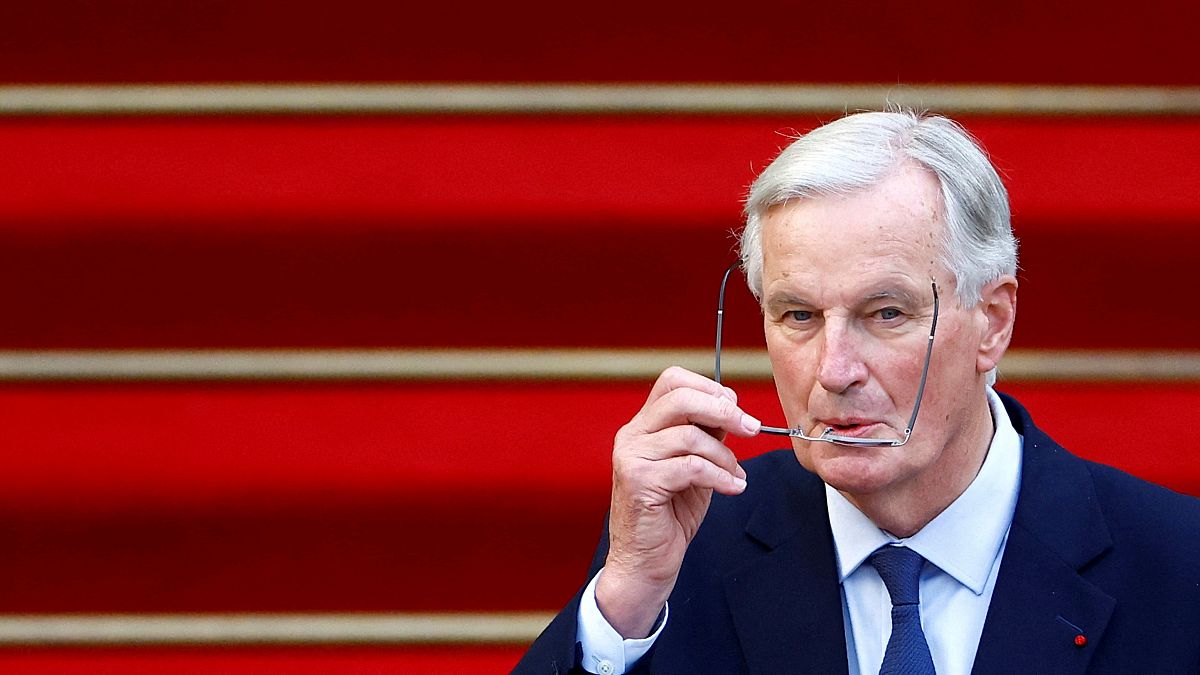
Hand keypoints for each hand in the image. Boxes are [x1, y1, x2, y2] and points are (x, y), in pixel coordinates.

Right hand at [595, 366, 759, 637]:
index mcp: (644, 426)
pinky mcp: (638, 481)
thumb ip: (705, 436)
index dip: (709, 388)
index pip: (672, 381)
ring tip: (736, 475)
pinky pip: (690, 467)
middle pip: (679, 397)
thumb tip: (731, 409)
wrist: (646, 562)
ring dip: (724, 456)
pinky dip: (720, 476)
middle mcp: (632, 435)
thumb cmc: (671, 515)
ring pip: (689, 435)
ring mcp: (631, 457)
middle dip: (723, 410)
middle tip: (751, 428)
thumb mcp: (694, 466)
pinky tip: (733, 488)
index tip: (736, 408)